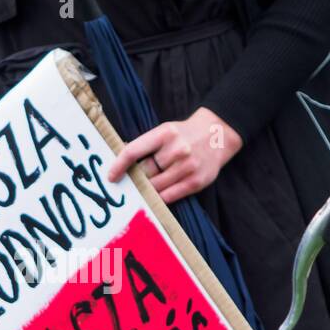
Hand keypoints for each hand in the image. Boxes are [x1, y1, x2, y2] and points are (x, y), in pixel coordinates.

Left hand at [107, 107, 243, 203]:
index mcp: (164, 133)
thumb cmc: (185, 134)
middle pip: (145, 172)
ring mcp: (187, 167)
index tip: (110, 176)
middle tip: (130, 184)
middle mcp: (177, 150)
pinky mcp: (196, 182)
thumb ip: (146, 145)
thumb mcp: (165, 131)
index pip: (134, 151)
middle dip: (137, 179)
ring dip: (147, 190)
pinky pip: (170, 196)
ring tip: (143, 190)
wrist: (218, 134)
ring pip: (156, 187)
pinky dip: (159, 198)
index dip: (119, 165)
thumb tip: (121, 162)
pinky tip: (155, 197)